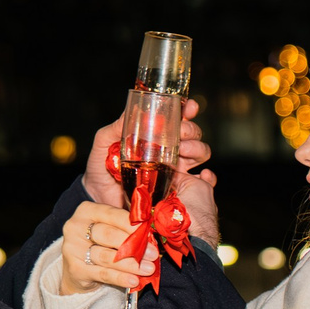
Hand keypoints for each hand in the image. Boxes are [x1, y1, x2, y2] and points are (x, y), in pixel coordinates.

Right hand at [56, 202, 155, 295]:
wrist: (80, 269)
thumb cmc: (101, 243)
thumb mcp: (112, 229)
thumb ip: (127, 229)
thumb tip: (150, 237)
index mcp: (87, 210)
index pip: (113, 215)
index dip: (132, 225)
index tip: (148, 233)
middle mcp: (76, 227)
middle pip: (108, 235)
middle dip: (133, 245)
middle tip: (152, 255)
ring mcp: (73, 248)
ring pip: (106, 256)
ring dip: (130, 264)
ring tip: (147, 269)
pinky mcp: (75, 269)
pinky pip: (102, 274)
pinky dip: (120, 278)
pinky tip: (133, 280)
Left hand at [83, 99, 212, 209]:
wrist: (101, 201)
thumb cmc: (101, 171)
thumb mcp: (102, 145)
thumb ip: (112, 130)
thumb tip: (129, 112)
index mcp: (154, 138)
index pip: (176, 119)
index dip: (186, 110)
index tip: (189, 107)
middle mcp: (168, 152)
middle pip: (192, 134)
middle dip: (191, 129)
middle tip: (181, 133)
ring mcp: (175, 171)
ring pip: (201, 153)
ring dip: (197, 148)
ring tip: (184, 153)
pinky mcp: (179, 191)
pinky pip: (204, 183)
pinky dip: (209, 177)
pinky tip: (203, 176)